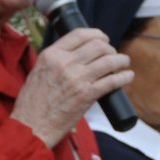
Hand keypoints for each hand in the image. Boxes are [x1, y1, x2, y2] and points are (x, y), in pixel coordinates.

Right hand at [10, 29, 132, 146]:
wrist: (31, 126)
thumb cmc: (32, 103)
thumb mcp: (38, 71)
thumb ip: (55, 60)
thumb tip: (75, 54)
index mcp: (51, 55)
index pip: (80, 34)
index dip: (97, 34)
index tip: (103, 38)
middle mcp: (65, 63)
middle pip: (98, 45)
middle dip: (110, 48)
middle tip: (113, 54)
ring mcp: (77, 79)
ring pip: (109, 60)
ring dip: (121, 60)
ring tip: (124, 62)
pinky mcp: (87, 95)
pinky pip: (112, 81)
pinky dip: (124, 76)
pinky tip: (128, 75)